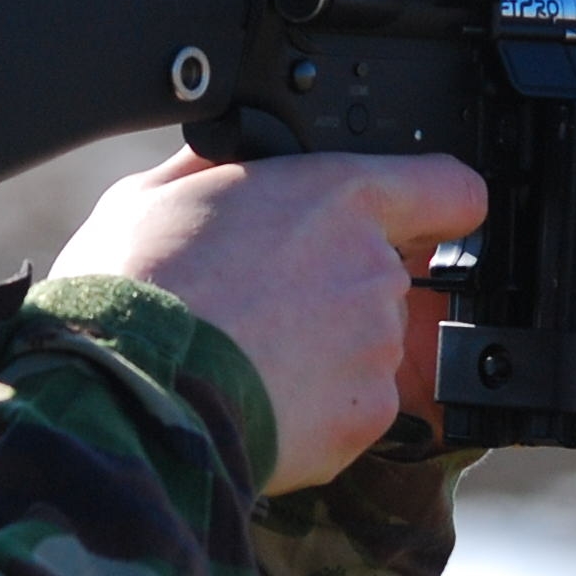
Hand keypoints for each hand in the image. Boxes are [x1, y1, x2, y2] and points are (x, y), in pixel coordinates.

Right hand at [51, 148, 487, 494]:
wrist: (126, 396)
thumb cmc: (135, 291)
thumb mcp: (151, 195)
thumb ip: (215, 171)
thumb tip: (221, 160)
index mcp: (336, 197)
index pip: (449, 187)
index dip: (437, 204)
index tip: (420, 220)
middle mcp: (374, 267)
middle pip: (385, 273)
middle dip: (334, 288)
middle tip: (261, 304)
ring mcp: (377, 346)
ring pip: (364, 343)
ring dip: (322, 352)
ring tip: (245, 357)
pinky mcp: (366, 415)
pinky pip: (350, 406)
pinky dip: (314, 410)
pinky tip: (254, 400)